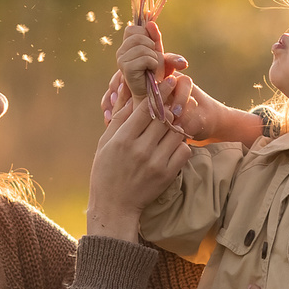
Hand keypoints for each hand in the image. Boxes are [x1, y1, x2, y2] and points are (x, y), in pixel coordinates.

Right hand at [85, 95, 189, 241]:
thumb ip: (119, 118)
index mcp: (122, 139)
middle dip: (173, 104)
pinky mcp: (167, 174)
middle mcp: (140, 150)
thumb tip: (130, 93)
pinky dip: (182, 143)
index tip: (169, 81)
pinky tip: (175, 142)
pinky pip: (183, 151)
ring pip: (178, 132)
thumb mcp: (105, 143)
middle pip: (165, 118)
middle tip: (179, 94)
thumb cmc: (105, 172)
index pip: (146, 109)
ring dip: (179, 124)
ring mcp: (155, 163)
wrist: (114, 206)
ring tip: (177, 119)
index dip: (159, 92)